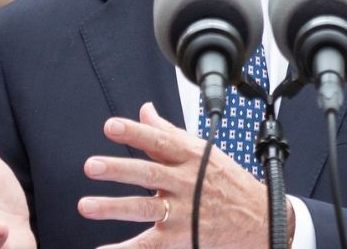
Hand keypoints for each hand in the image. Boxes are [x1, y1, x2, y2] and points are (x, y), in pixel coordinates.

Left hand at [77, 102, 291, 247]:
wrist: (259, 218)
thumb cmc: (228, 181)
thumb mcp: (204, 152)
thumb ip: (169, 132)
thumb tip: (144, 110)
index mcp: (190, 157)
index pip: (159, 141)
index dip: (135, 133)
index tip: (110, 126)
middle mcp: (185, 183)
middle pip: (149, 174)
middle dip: (119, 170)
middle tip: (91, 165)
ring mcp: (183, 212)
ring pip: (144, 209)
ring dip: (113, 208)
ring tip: (86, 206)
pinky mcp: (182, 236)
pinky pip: (149, 245)